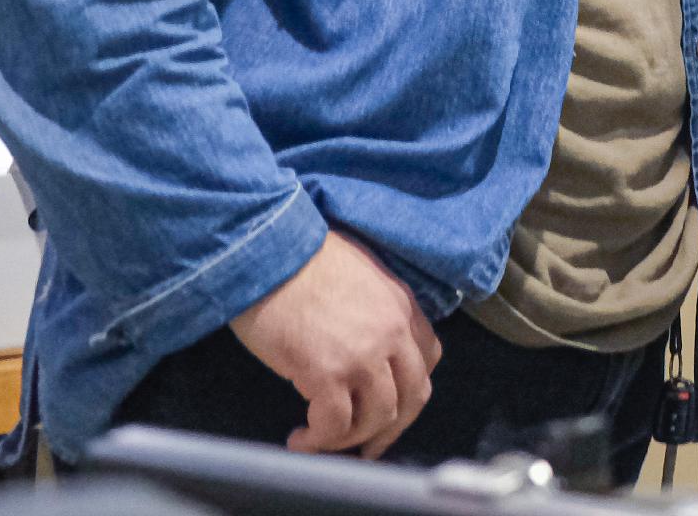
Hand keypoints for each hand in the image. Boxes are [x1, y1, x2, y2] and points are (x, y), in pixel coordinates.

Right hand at [229, 230, 442, 456]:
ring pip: (377, 417)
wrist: (269, 251)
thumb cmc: (303, 260)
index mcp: (404, 307)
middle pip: (412, 397)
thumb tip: (363, 341)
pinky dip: (320, 441)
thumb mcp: (362, 277)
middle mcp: (393, 333)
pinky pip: (335, 424)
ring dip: (351, 439)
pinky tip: (300, 438)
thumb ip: (375, 310)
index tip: (389, 405)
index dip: (410, 390)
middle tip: (366, 446)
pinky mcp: (327, 372)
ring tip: (322, 440)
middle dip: (390, 428)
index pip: (428, 360)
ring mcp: (364, 355)